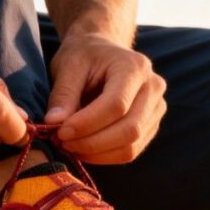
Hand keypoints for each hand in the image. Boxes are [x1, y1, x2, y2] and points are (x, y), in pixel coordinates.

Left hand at [45, 33, 165, 164]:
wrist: (103, 52)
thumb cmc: (85, 56)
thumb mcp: (68, 66)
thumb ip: (63, 95)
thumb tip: (53, 124)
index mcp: (134, 67)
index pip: (117, 105)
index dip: (87, 124)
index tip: (60, 132)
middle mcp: (153, 88)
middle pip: (129, 129)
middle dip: (92, 143)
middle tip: (62, 142)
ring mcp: (156, 108)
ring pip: (131, 146)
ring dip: (97, 154)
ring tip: (70, 146)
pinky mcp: (151, 125)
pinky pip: (131, 151)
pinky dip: (105, 156)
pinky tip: (84, 149)